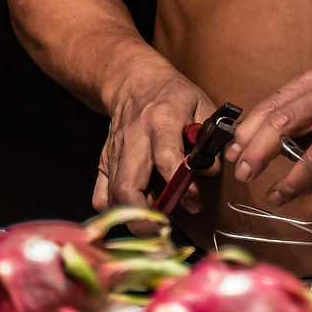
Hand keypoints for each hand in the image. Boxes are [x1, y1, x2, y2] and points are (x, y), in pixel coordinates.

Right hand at [96, 60, 215, 211]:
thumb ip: (210, 138)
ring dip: (133, 218)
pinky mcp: (104, 161)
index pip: (165, 158)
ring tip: (154, 224)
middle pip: (128, 186)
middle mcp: (133, 139)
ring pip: (113, 195)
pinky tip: (135, 211)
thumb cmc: (173, 94)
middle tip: (164, 231)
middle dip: (145, 217)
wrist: (133, 80)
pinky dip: (115, 210)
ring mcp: (114, 152)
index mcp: (161, 121)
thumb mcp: (201, 105)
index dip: (180, 185)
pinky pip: (100, 195)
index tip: (194, 202)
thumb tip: (211, 172)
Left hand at [224, 71, 311, 206]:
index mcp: (309, 83)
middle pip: (284, 123)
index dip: (246, 134)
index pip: (269, 108)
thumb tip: (238, 150)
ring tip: (278, 196)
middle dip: (259, 153)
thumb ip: (277, 124)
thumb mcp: (306, 109)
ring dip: (293, 181)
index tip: (233, 156)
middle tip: (245, 175)